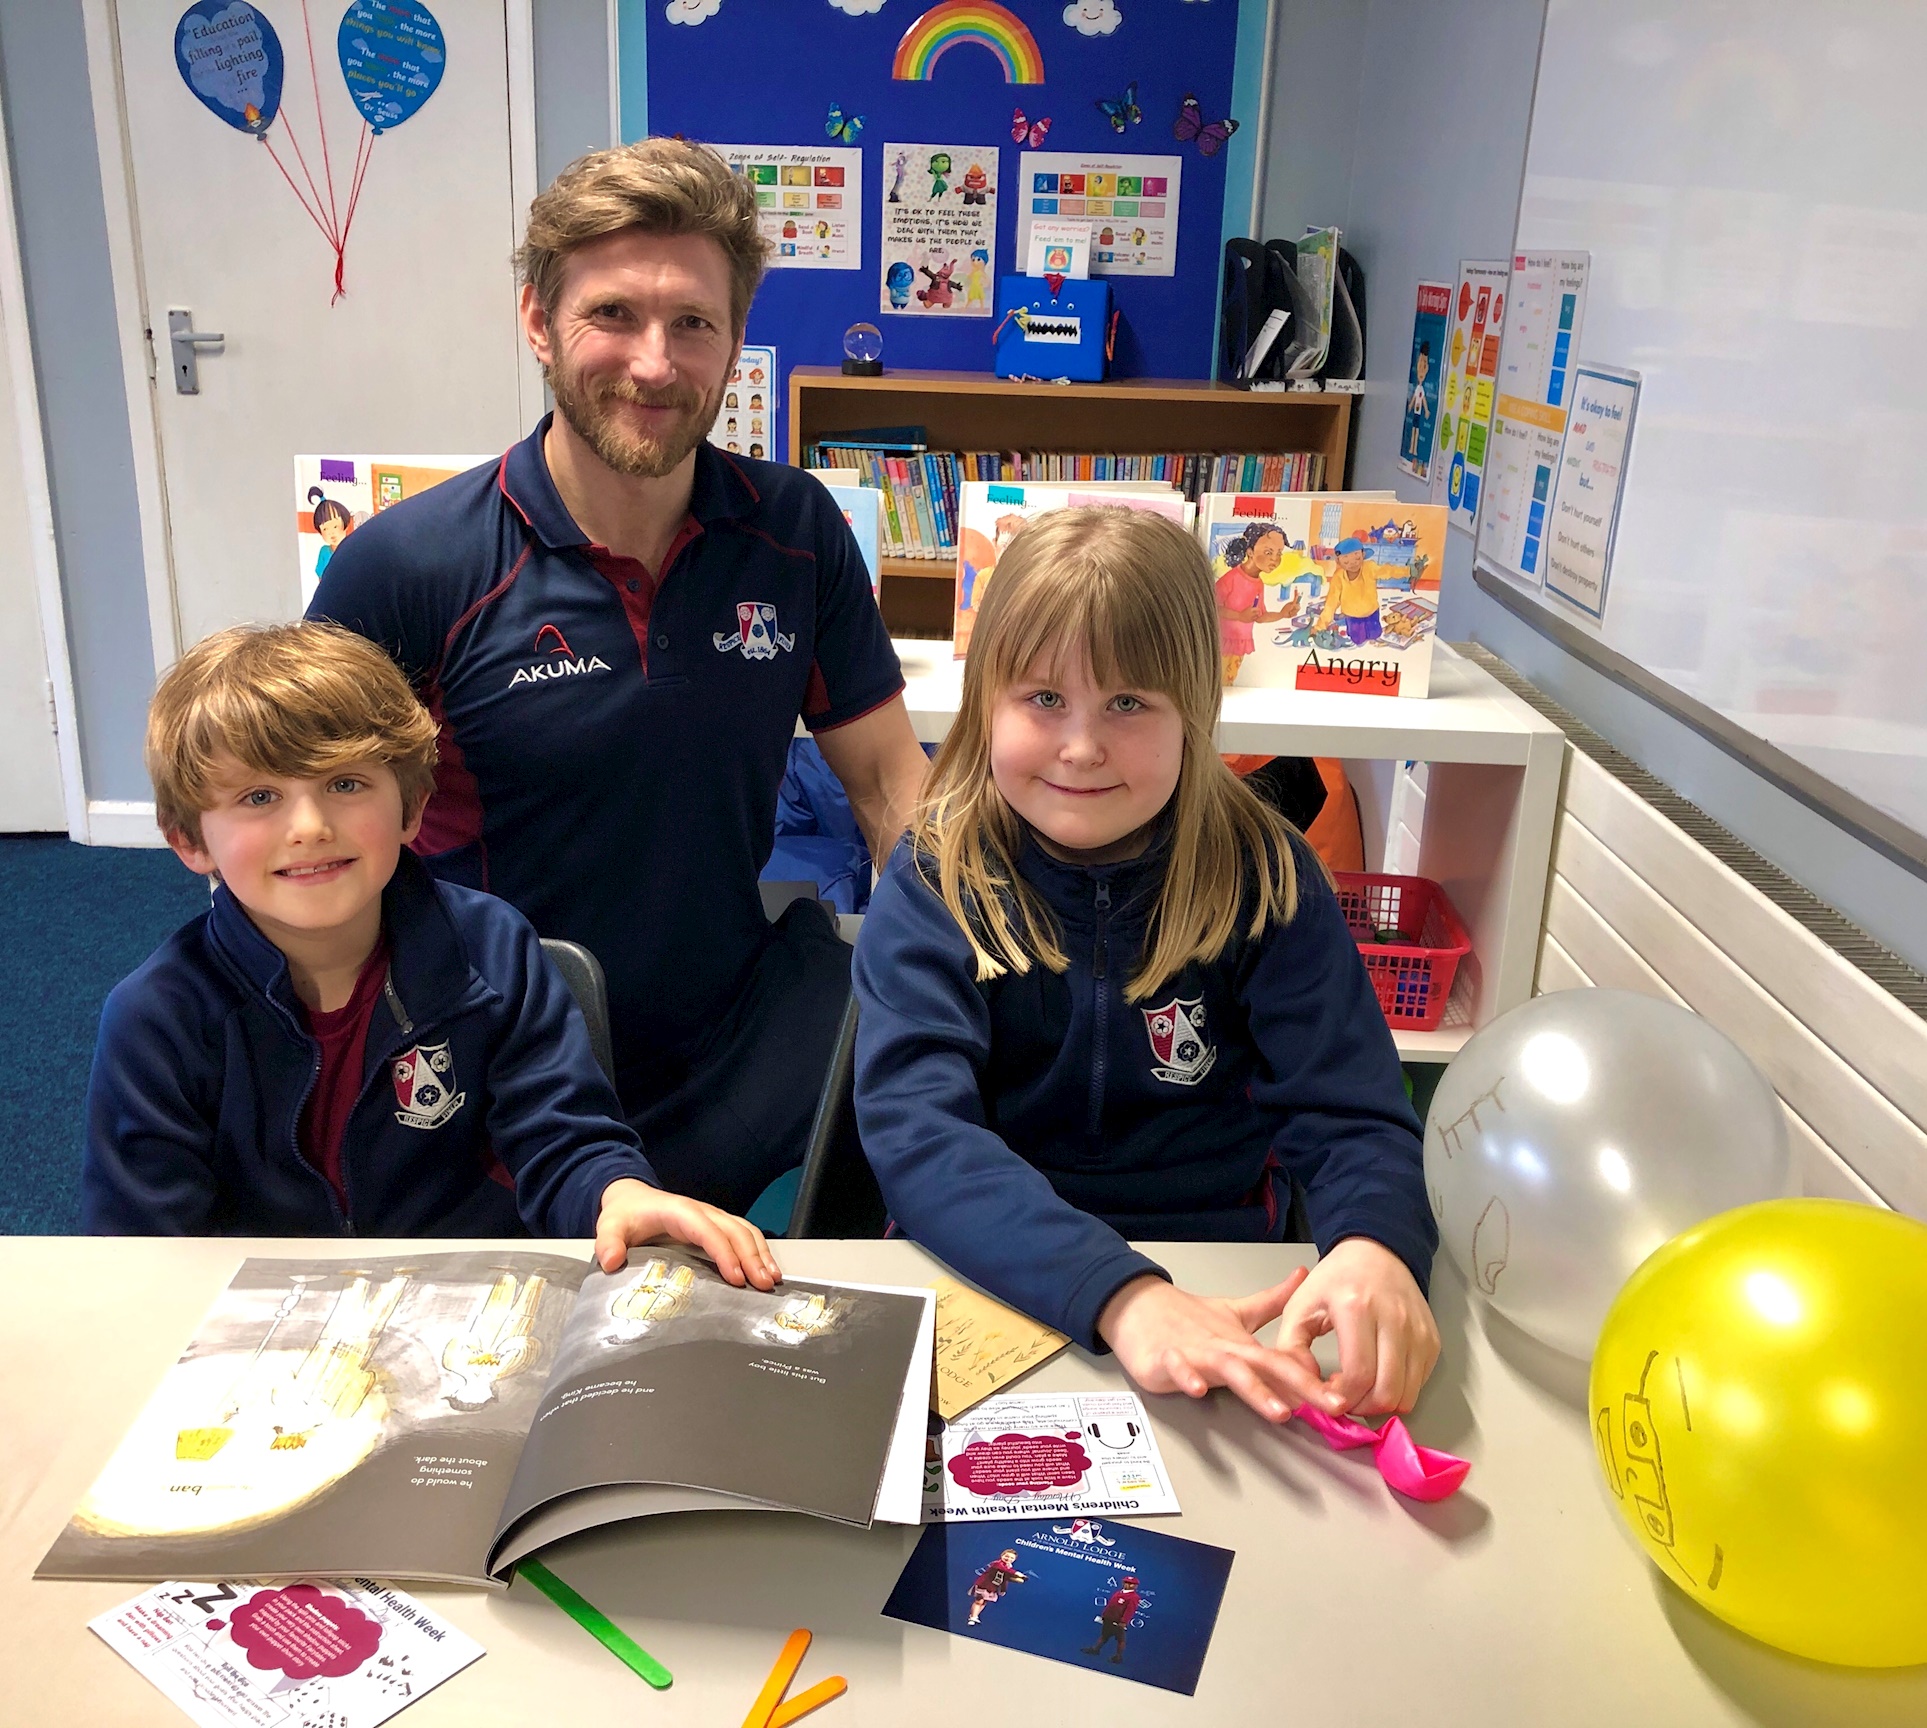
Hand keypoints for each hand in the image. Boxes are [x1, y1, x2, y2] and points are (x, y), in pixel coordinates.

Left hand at [593, 1179, 779, 1290]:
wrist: (632, 1199)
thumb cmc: (625, 1215)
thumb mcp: (610, 1226)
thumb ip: (609, 1242)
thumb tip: (611, 1260)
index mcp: (680, 1212)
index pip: (709, 1231)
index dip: (724, 1254)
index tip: (736, 1278)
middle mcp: (702, 1212)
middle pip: (735, 1231)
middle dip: (752, 1257)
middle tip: (762, 1285)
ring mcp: (713, 1218)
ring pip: (745, 1231)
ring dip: (761, 1254)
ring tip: (771, 1280)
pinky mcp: (717, 1226)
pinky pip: (745, 1234)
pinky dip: (759, 1250)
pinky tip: (767, 1270)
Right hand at [1096, 1267, 1325, 1424]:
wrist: (1139, 1305)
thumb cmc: (1187, 1316)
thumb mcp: (1236, 1310)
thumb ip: (1272, 1302)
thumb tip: (1303, 1277)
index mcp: (1244, 1344)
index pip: (1285, 1362)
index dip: (1315, 1379)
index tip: (1344, 1395)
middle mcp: (1226, 1349)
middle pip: (1268, 1367)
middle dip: (1302, 1387)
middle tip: (1331, 1404)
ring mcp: (1197, 1354)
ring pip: (1230, 1372)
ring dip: (1256, 1390)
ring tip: (1279, 1410)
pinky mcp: (1166, 1359)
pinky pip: (1178, 1369)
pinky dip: (1188, 1377)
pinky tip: (1198, 1389)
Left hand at [1272, 1237, 1438, 1416]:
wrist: (1376, 1252)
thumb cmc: (1334, 1280)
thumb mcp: (1298, 1306)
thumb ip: (1290, 1348)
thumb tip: (1304, 1389)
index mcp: (1357, 1309)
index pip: (1358, 1376)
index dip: (1342, 1398)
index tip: (1328, 1395)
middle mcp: (1395, 1321)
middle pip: (1386, 1392)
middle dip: (1361, 1407)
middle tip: (1344, 1396)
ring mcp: (1418, 1332)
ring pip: (1407, 1395)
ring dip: (1381, 1404)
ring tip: (1360, 1386)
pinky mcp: (1432, 1341)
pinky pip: (1418, 1384)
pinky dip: (1398, 1390)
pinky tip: (1378, 1374)